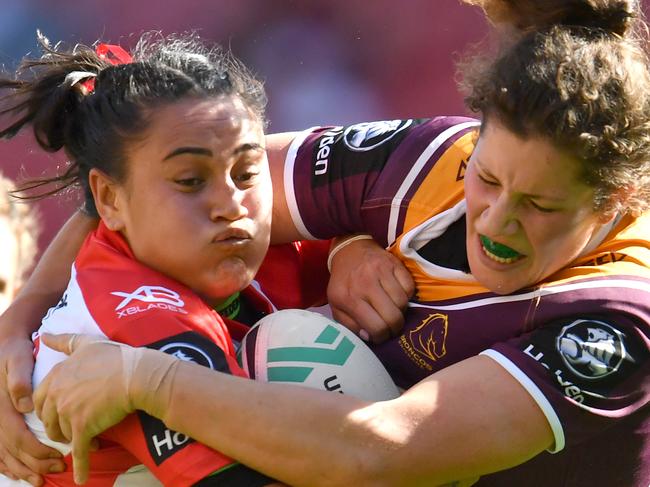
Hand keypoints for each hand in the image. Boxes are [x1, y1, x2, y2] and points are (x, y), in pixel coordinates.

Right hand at [0, 327, 63, 484]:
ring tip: (40, 479)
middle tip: (57, 468)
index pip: (18, 437)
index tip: (58, 457)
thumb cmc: (15, 354)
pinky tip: (21, 473)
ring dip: (22, 469)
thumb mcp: (17, 359)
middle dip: (35, 463)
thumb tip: (26, 405)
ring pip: (3, 455)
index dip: (37, 451)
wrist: (4, 348)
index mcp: (1, 406)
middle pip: (12, 450)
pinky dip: (8, 466)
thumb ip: (20, 380)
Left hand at [33, 333, 133, 484]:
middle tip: (75, 427)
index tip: (62, 412)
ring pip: (64, 434)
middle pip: (49, 419)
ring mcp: (69, 411)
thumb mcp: (88, 343)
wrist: (138, 374)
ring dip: (74, 440)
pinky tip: (80, 478)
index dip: (51, 408)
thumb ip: (64, 341)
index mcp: (57, 375)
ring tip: (89, 438)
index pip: (41, 399)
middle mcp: (58, 394)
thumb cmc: (117, 357)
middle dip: (60, 426)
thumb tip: (45, 334)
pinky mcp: (83, 427)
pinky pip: (79, 451)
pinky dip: (80, 466)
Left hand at [327, 237, 414, 342]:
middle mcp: (365, 284)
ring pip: (403, 303)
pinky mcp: (394, 263)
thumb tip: (369, 336)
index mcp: (349, 298)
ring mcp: (381, 271)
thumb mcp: (336, 305)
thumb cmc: (343, 281)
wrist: (350, 250)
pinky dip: (406, 295)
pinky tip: (397, 295)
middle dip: (395, 327)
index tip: (381, 335)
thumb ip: (349, 325)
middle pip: (393, 317)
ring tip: (392, 309)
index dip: (382, 337)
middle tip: (391, 326)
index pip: (376, 327)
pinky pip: (410, 287)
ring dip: (400, 310)